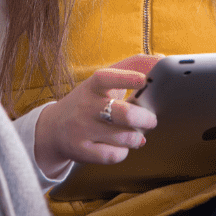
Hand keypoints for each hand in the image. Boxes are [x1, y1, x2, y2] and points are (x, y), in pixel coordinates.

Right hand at [33, 54, 160, 177]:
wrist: (54, 128)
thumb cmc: (88, 101)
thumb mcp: (102, 83)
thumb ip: (130, 68)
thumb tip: (161, 60)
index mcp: (93, 85)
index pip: (108, 78)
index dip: (127, 78)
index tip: (143, 80)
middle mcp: (86, 106)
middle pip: (125, 114)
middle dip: (146, 118)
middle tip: (151, 120)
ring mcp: (82, 129)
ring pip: (124, 137)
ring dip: (137, 138)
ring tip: (136, 135)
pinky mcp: (81, 150)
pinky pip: (113, 155)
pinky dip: (123, 152)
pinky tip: (121, 147)